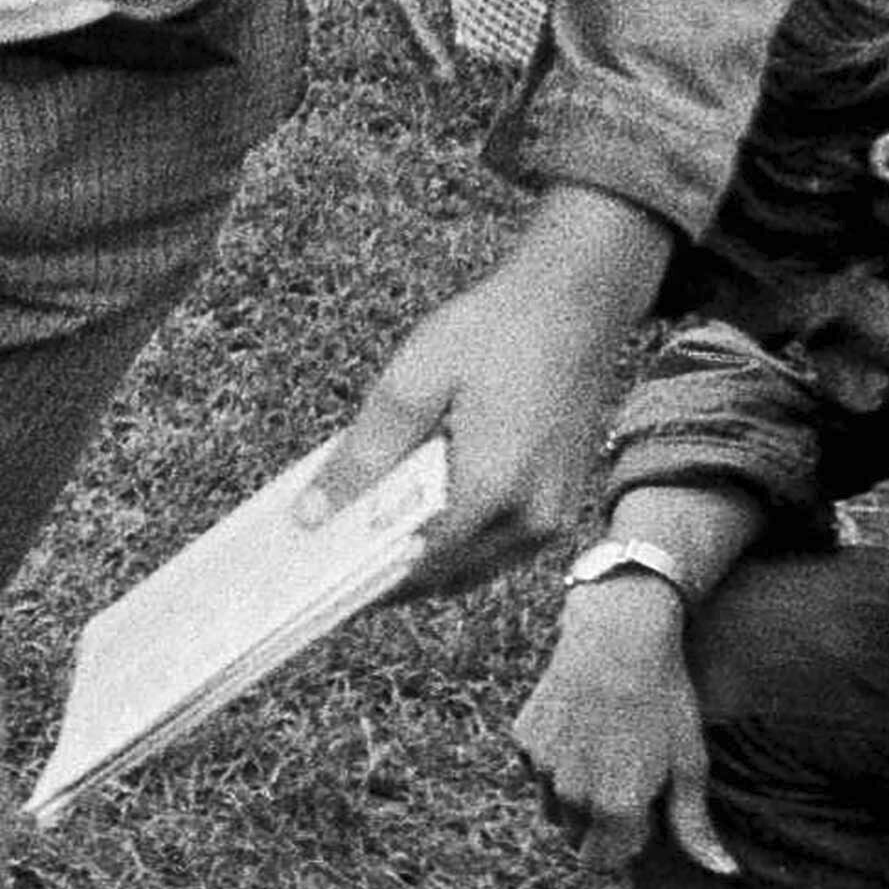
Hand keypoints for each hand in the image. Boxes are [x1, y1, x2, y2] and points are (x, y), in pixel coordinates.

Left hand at [312, 196, 664, 595]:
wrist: (574, 302)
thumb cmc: (494, 333)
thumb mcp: (411, 383)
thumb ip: (363, 455)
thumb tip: (314, 514)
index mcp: (495, 491)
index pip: (417, 566)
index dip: (363, 581)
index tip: (314, 586)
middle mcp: (533, 518)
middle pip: (445, 574)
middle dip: (387, 574)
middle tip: (326, 563)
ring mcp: (554, 515)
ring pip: (473, 565)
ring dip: (422, 559)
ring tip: (358, 537)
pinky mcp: (560, 501)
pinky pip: (498, 543)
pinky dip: (455, 539)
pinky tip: (410, 512)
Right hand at [508, 588, 730, 876]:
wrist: (617, 637)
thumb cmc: (664, 701)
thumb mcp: (689, 764)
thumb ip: (695, 825)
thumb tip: (724, 872)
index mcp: (615, 808)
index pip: (600, 861)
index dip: (622, 844)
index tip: (641, 817)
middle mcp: (571, 794)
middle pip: (576, 835)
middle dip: (598, 821)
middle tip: (626, 780)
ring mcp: (541, 766)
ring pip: (553, 806)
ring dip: (574, 796)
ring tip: (604, 754)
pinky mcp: (524, 739)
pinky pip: (537, 772)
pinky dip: (555, 763)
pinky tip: (581, 730)